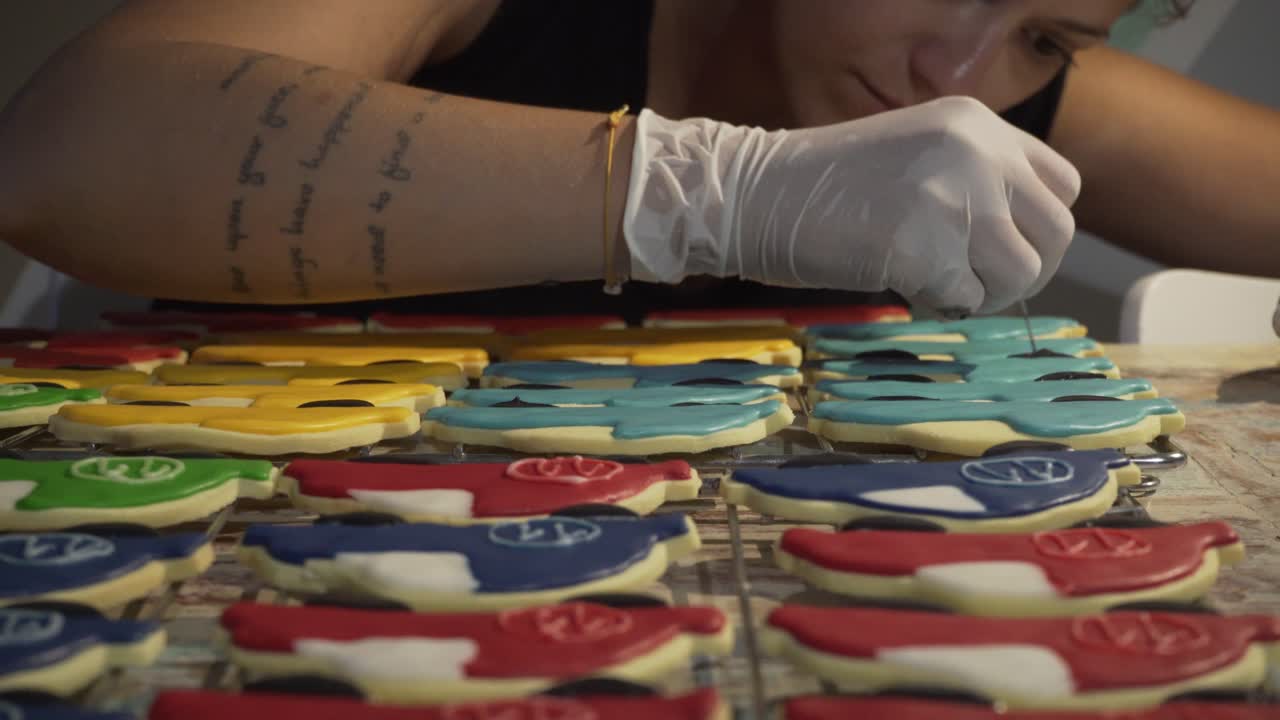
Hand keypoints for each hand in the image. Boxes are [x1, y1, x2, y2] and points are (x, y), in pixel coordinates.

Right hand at [622, 97, 1080, 312]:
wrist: (755, 193)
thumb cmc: (823, 184)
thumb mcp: (916, 153)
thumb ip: (971, 179)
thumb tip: (1015, 240)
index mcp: (978, 125)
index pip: (1062, 185)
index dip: (1039, 227)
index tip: (1004, 250)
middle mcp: (978, 155)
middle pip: (1056, 233)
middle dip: (1024, 272)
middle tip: (979, 287)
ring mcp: (955, 202)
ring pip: (1021, 273)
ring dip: (983, 294)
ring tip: (935, 287)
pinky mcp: (926, 251)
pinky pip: (966, 300)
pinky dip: (940, 306)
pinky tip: (903, 288)